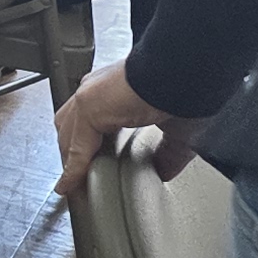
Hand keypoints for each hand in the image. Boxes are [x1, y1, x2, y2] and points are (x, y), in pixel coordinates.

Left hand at [52, 61, 205, 196]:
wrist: (188, 73)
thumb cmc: (189, 89)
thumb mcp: (177, 130)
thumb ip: (167, 152)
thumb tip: (164, 172)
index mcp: (116, 91)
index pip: (89, 120)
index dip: (86, 144)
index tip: (89, 165)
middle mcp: (97, 90)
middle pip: (71, 127)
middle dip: (71, 153)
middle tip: (77, 177)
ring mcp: (90, 96)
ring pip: (68, 136)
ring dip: (69, 160)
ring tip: (73, 184)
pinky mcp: (88, 106)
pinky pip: (76, 146)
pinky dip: (72, 168)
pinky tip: (71, 185)